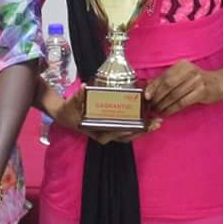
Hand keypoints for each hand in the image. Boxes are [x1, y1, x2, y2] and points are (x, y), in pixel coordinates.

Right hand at [43, 84, 162, 144]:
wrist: (65, 116)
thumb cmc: (69, 111)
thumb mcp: (71, 104)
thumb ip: (78, 97)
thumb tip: (83, 87)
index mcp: (97, 132)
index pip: (114, 134)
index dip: (126, 132)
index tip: (137, 127)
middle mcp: (106, 135)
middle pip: (127, 136)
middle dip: (142, 131)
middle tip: (155, 123)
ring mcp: (111, 133)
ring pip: (130, 134)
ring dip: (144, 130)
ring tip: (157, 122)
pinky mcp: (114, 129)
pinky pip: (129, 130)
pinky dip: (140, 126)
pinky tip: (149, 119)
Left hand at [145, 61, 222, 114]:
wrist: (219, 83)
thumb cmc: (198, 80)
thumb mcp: (183, 75)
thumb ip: (167, 79)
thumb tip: (149, 86)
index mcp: (182, 65)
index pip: (164, 76)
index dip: (153, 86)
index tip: (146, 95)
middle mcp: (189, 70)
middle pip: (168, 85)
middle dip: (158, 97)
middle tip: (151, 106)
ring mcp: (196, 80)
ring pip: (174, 95)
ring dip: (164, 105)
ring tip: (157, 110)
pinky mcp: (201, 91)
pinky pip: (182, 102)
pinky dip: (172, 109)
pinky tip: (167, 112)